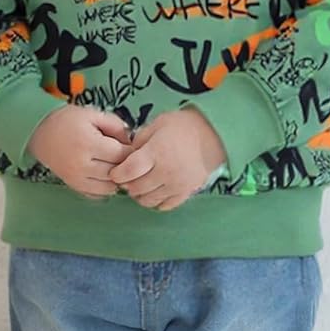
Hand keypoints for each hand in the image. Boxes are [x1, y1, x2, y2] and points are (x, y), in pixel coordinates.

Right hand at [24, 104, 133, 199]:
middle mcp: (82, 164)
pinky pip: (97, 195)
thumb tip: (131, 142)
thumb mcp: (92, 114)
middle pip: (117, 172)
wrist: (39, 132)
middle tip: (125, 157)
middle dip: (125, 165)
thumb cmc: (67, 121)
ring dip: (116, 178)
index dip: (131, 151)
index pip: (121, 155)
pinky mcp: (73, 185)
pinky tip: (104, 175)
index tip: (130, 146)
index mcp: (88, 143)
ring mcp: (77, 178)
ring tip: (115, 166)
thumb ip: (116, 125)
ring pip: (109, 187)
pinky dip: (105, 187)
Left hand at [107, 107, 226, 212]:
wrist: (214, 134)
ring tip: (141, 184)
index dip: (117, 174)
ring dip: (140, 195)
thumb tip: (126, 156)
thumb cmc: (183, 126)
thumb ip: (139, 141)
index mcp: (157, 153)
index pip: (128, 171)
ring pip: (148, 200)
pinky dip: (156, 201)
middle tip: (127, 177)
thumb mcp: (157, 124)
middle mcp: (166, 172)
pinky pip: (165, 206)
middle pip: (136, 188)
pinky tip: (155, 191)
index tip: (115, 172)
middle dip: (127, 184)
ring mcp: (177, 185)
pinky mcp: (186, 192)